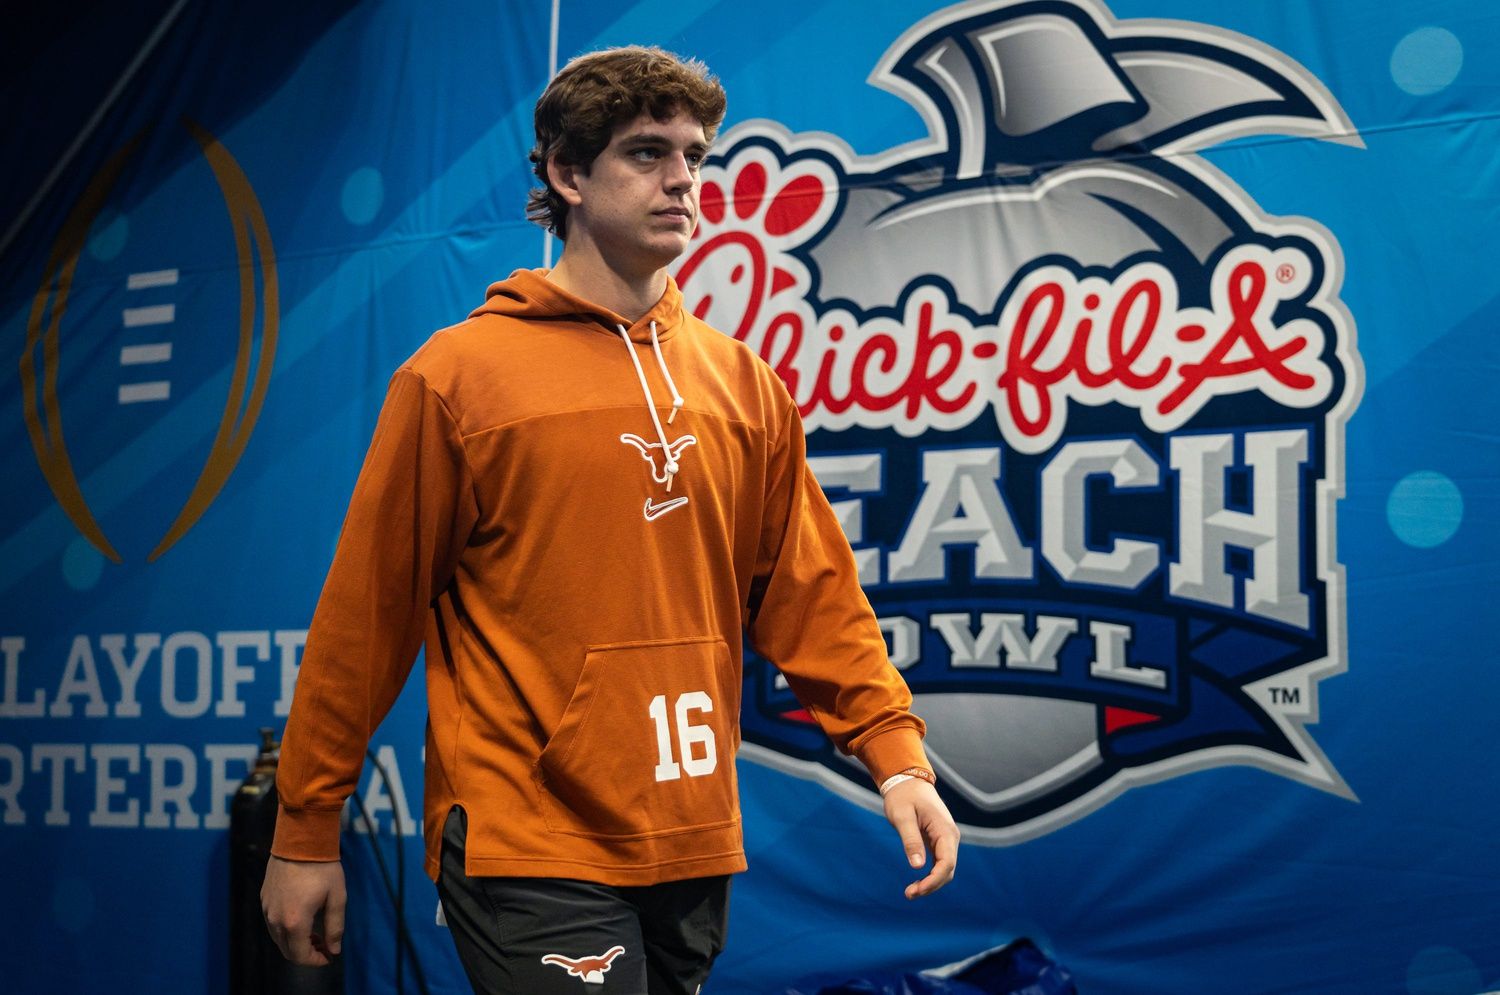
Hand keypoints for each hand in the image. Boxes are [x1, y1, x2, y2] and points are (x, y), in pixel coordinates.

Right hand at [261, 855, 345, 964]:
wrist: (300, 841)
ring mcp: (267, 909)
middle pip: (287, 951)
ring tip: (315, 933)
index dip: (315, 961)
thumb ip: (335, 927)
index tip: (329, 956)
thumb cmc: (323, 867)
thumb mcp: (337, 897)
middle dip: (305, 954)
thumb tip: (334, 950)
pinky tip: (302, 919)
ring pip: (278, 938)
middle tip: (324, 945)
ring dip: (295, 942)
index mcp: (294, 922)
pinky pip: (272, 924)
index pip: (300, 955)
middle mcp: (275, 919)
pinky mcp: (264, 899)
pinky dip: (286, 930)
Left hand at [882, 778, 959, 899]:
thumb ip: (911, 840)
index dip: (934, 880)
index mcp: (944, 830)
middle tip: (909, 894)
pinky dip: (931, 875)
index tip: (917, 890)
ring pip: (945, 869)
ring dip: (931, 883)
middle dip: (932, 885)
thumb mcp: (902, 817)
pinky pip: (940, 863)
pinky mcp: (939, 841)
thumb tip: (917, 867)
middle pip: (948, 870)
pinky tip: (917, 883)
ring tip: (910, 892)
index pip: (947, 863)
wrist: (907, 781)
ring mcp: (946, 839)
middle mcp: (950, 836)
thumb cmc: (903, 796)